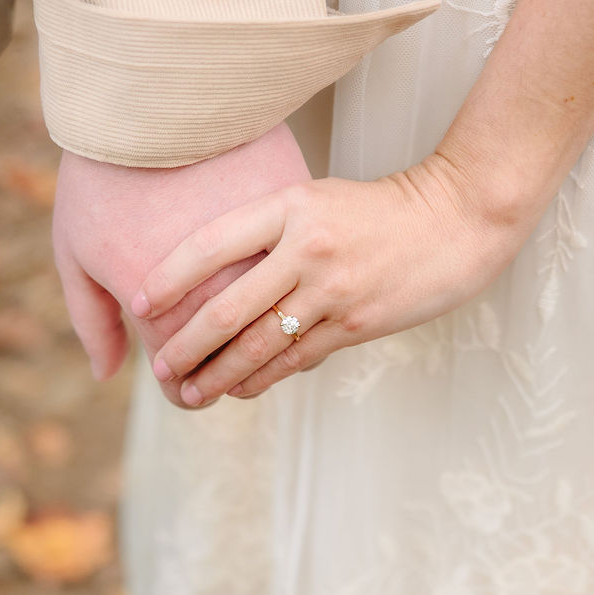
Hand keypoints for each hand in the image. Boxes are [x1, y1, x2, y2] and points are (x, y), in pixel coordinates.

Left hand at [130, 155, 531, 407]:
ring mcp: (331, 290)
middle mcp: (305, 248)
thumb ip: (271, 232)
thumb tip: (216, 275)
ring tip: (187, 393)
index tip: (136, 304)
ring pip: (257, 346)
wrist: (456, 219)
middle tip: (158, 369)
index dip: (167, 278)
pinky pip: (294, 362)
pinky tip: (237, 391)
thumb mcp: (318, 200)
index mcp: (289, 207)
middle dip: (185, 346)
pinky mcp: (355, 325)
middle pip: (226, 309)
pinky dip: (260, 380)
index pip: (209, 245)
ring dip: (216, 376)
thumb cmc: (380, 211)